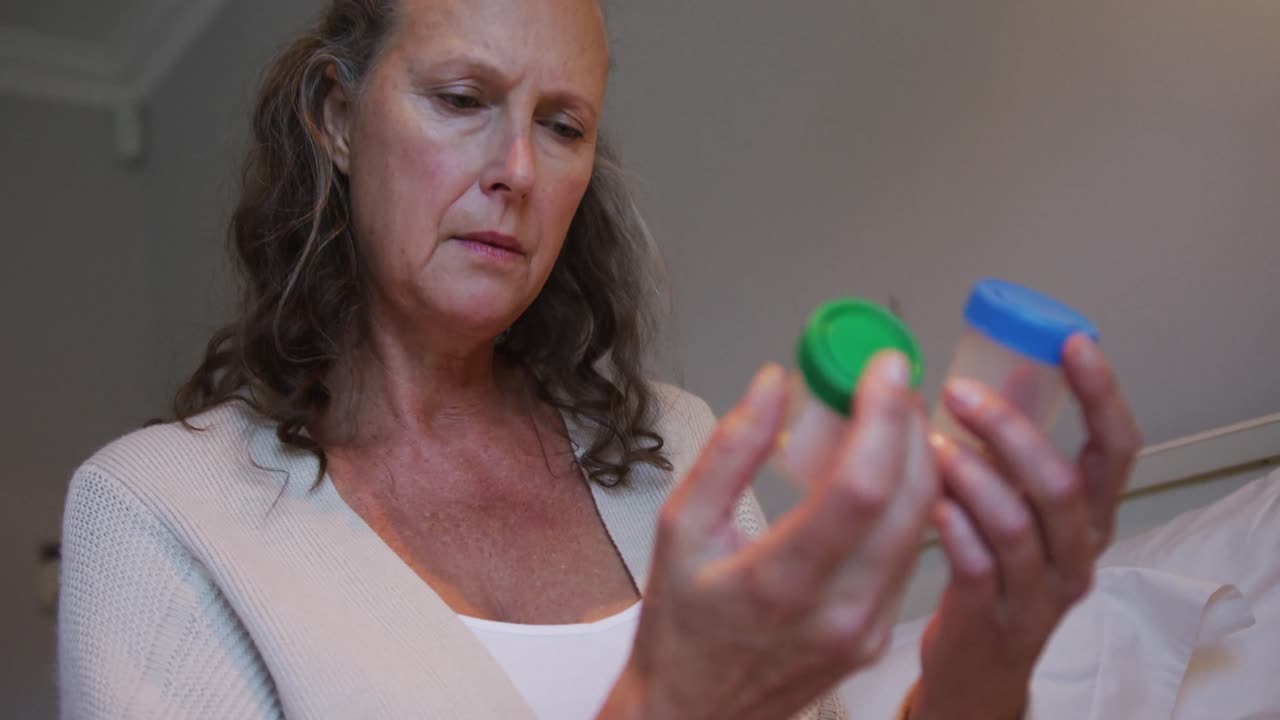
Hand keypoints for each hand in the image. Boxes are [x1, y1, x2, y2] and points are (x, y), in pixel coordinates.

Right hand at [598, 353, 937, 719]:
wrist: (698, 712)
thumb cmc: (682, 628)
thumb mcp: (679, 528)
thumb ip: (729, 451)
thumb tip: (772, 384)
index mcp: (779, 583)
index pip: (858, 488)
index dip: (882, 417)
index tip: (883, 368)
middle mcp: (836, 611)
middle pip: (907, 499)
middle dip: (908, 423)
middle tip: (890, 378)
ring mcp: (865, 627)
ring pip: (921, 523)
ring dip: (916, 456)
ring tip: (887, 411)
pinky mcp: (878, 632)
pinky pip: (911, 549)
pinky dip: (910, 496)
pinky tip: (887, 464)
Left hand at [907, 335, 1141, 719]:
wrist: (980, 666)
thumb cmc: (998, 569)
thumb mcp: (1021, 504)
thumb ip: (1017, 448)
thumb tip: (1005, 365)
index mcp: (1092, 517)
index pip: (1119, 448)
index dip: (1101, 394)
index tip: (1072, 343)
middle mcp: (1077, 554)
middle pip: (1062, 484)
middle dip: (1011, 429)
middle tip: (959, 392)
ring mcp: (1038, 593)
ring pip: (1017, 525)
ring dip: (972, 476)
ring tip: (931, 445)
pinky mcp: (992, 619)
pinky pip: (977, 568)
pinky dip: (954, 528)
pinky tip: (928, 502)